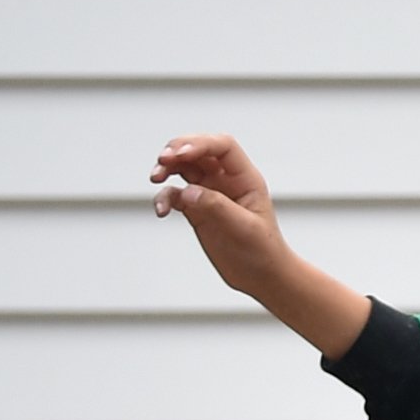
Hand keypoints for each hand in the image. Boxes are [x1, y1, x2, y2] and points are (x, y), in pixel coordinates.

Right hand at [149, 134, 295, 290]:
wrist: (261, 276)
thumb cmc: (263, 251)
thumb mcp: (244, 228)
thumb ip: (216, 206)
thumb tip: (187, 192)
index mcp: (245, 178)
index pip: (223, 147)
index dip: (200, 143)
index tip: (179, 154)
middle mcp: (226, 181)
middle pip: (199, 151)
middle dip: (177, 150)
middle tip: (162, 160)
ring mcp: (210, 193)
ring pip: (183, 168)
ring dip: (166, 168)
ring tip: (155, 177)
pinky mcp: (196, 209)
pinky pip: (174, 195)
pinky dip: (164, 198)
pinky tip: (161, 211)